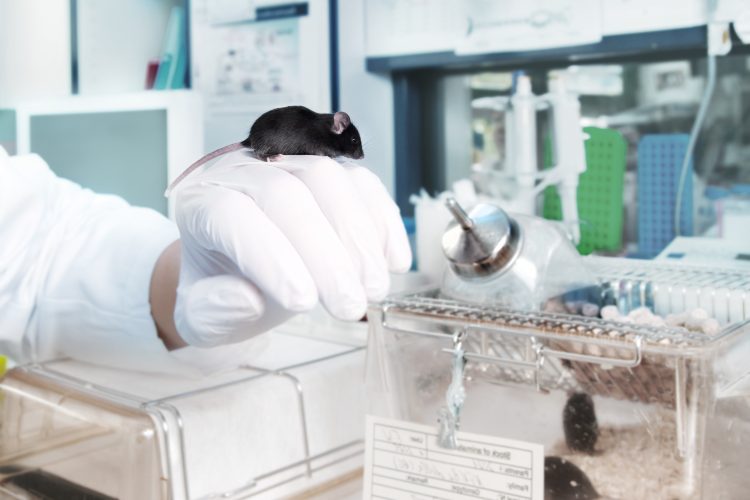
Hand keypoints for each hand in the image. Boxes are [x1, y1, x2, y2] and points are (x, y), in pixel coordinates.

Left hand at [172, 153, 411, 346]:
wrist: (240, 275)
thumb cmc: (220, 294)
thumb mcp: (203, 317)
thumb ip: (215, 310)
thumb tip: (246, 299)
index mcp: (200, 203)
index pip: (230, 215)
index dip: (269, 256)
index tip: (303, 302)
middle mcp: (242, 171)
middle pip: (286, 192)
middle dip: (325, 253)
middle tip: (349, 305)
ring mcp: (290, 163)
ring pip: (329, 178)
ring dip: (359, 236)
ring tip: (373, 287)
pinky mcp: (331, 170)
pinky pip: (362, 182)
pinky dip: (382, 220)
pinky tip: (393, 261)